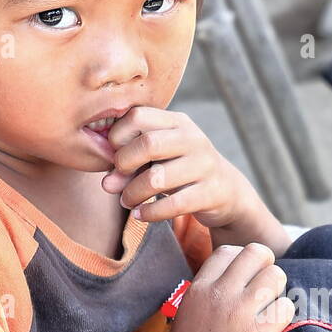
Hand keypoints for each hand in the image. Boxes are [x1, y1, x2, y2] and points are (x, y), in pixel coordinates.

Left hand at [101, 106, 253, 229]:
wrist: (225, 191)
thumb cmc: (180, 171)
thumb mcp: (157, 160)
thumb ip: (128, 167)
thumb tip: (107, 184)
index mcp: (177, 122)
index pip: (137, 116)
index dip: (117, 136)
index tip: (114, 156)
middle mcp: (193, 138)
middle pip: (148, 143)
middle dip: (124, 164)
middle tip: (117, 179)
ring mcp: (204, 165)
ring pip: (157, 178)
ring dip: (133, 193)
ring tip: (126, 201)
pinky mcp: (210, 193)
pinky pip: (173, 205)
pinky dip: (149, 213)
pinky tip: (139, 215)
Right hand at [157, 243, 294, 331]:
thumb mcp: (189, 310)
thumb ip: (209, 290)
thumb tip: (235, 277)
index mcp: (200, 286)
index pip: (229, 250)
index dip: (244, 262)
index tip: (246, 281)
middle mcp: (219, 292)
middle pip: (257, 253)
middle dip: (267, 268)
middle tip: (265, 291)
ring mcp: (238, 312)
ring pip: (276, 275)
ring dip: (278, 292)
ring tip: (270, 311)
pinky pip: (286, 307)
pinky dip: (285, 316)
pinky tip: (273, 328)